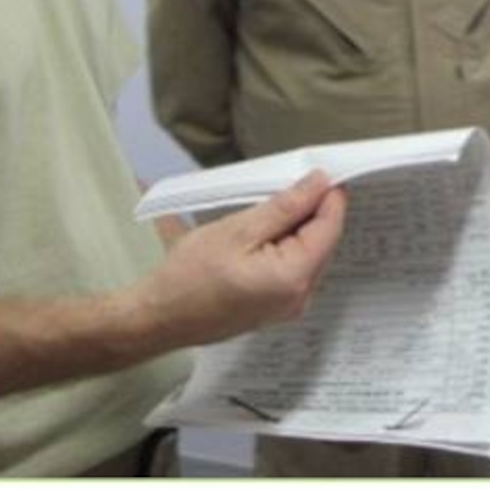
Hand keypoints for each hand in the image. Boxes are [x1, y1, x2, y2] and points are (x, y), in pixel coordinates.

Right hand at [131, 170, 347, 351]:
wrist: (158, 318)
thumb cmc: (189, 276)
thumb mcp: (238, 230)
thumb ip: (285, 207)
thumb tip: (320, 184)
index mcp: (295, 277)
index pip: (331, 227)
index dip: (329, 195)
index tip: (320, 172)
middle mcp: (300, 297)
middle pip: (323, 241)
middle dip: (311, 211)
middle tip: (286, 186)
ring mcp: (288, 307)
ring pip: (309, 254)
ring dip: (295, 229)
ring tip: (266, 212)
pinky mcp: (275, 309)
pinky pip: (294, 270)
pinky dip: (285, 248)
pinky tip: (260, 236)